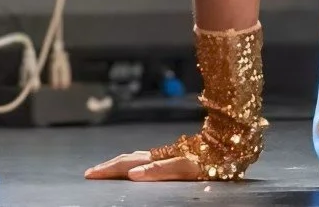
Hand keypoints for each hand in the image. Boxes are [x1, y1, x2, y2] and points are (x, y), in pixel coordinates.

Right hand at [85, 148, 207, 182]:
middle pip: (127, 160)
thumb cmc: (209, 160)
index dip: (108, 170)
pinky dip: (132, 163)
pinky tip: (135, 166)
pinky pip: (145, 159)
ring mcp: (165, 154)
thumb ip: (159, 169)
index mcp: (158, 160)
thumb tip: (133, 173)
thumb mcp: (185, 167)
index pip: (126, 165)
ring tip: (106, 170)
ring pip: (135, 158)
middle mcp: (159, 156)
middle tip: (90, 173)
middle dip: (108, 167)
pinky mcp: (173, 156)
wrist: (228, 142)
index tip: (90, 174)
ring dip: (118, 164)